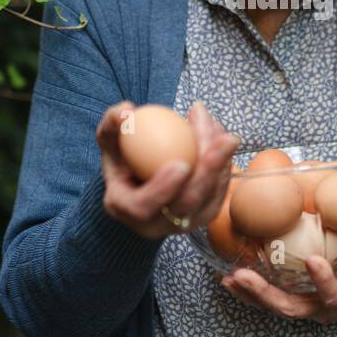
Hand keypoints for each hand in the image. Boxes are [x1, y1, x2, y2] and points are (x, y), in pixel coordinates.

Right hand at [96, 100, 238, 238]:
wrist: (139, 182)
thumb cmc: (121, 158)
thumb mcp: (110, 141)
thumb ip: (112, 124)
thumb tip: (127, 111)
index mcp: (127, 209)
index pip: (143, 206)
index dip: (163, 188)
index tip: (181, 164)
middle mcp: (156, 224)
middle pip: (187, 203)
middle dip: (210, 171)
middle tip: (226, 139)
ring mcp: (183, 223)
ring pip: (210, 198)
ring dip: (223, 162)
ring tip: (227, 132)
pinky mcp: (204, 214)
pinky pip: (219, 190)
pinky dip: (226, 163)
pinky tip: (224, 136)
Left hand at [222, 220, 336, 323]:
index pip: (336, 297)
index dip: (325, 283)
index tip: (314, 262)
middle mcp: (325, 309)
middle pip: (291, 308)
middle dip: (266, 295)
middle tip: (243, 275)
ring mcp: (308, 305)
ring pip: (275, 306)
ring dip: (250, 294)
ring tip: (227, 277)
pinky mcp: (296, 297)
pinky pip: (269, 297)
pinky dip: (248, 290)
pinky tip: (227, 276)